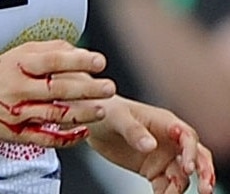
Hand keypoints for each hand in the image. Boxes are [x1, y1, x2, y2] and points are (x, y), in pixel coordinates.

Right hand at [0, 40, 116, 147]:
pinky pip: (46, 138)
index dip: (78, 60)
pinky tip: (83, 133)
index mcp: (20, 64)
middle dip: (87, 88)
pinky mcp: (18, 134)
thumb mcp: (20, 52)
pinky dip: (66, 138)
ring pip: (54, 114)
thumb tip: (77, 49)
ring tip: (102, 109)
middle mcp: (19, 88)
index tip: (99, 60)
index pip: (53, 60)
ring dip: (81, 113)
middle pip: (57, 88)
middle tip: (108, 86)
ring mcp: (19, 113)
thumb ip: (49, 49)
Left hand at [88, 96, 215, 193]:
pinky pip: (167, 186)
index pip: (187, 136)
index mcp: (164, 121)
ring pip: (182, 175)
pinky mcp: (153, 170)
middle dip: (204, 172)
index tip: (188, 167)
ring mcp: (162, 156)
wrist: (92, 122)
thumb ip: (134, 130)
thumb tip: (150, 145)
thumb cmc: (106, 110)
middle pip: (195, 156)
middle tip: (205, 189)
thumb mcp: (117, 117)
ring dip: (182, 188)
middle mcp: (168, 139)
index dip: (191, 152)